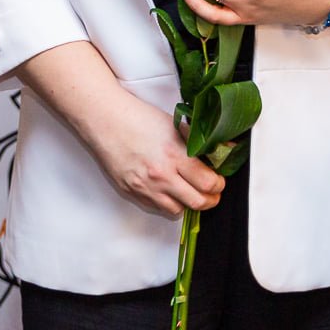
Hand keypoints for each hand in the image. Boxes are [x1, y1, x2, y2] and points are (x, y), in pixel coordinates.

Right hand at [83, 91, 223, 216]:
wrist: (107, 121)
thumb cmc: (138, 119)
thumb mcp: (176, 126)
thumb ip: (198, 143)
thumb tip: (222, 150)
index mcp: (175, 155)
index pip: (207, 182)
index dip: (219, 185)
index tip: (220, 181)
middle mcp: (161, 175)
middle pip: (197, 202)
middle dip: (210, 199)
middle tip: (213, 193)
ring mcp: (145, 187)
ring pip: (177, 210)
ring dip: (188, 203)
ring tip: (191, 192)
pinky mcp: (132, 193)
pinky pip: (156, 207)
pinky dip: (167, 202)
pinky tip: (170, 190)